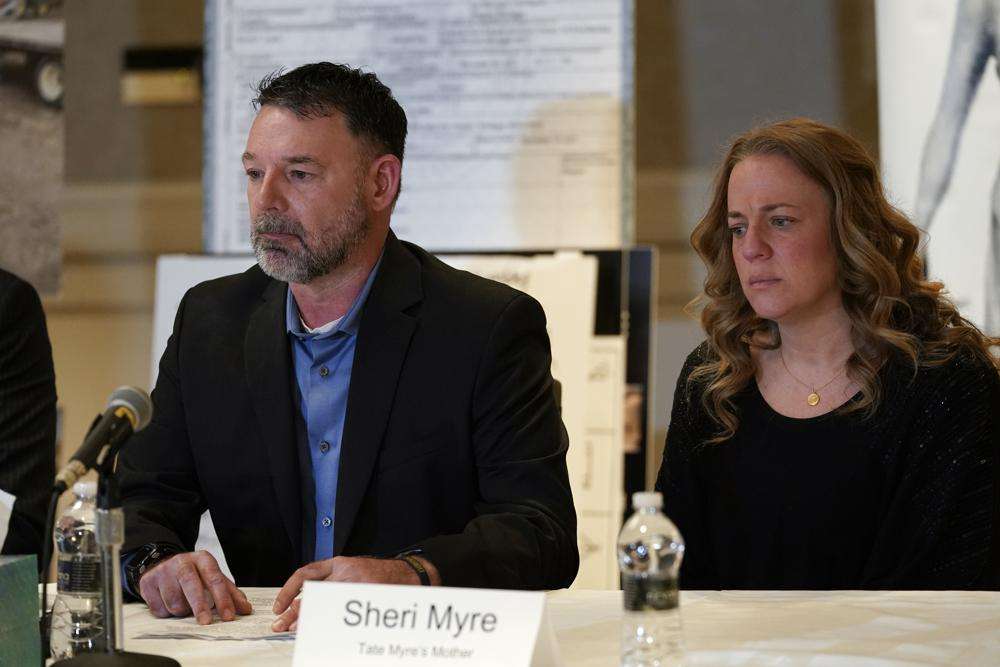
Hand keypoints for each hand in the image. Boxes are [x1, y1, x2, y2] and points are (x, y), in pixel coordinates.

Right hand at [139, 550, 252, 624]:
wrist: (162, 564)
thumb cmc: (194, 574)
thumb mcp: (213, 578)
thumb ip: (230, 593)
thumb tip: (245, 609)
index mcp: (203, 559)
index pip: (215, 579)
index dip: (223, 599)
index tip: (228, 616)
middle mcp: (182, 562)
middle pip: (191, 585)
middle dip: (199, 606)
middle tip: (206, 622)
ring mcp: (163, 571)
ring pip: (174, 601)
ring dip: (182, 611)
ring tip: (184, 606)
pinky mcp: (147, 582)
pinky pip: (159, 608)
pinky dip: (166, 612)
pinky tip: (168, 604)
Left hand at [271, 556, 439, 631]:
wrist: (410, 574)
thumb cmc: (381, 575)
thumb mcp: (354, 571)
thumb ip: (333, 583)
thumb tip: (303, 607)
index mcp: (340, 563)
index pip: (306, 574)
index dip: (289, 591)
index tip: (280, 607)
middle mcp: (347, 570)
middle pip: (312, 592)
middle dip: (294, 612)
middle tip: (281, 625)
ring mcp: (358, 584)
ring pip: (325, 604)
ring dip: (310, 620)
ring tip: (299, 631)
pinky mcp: (369, 596)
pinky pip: (344, 614)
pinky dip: (331, 625)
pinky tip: (324, 633)